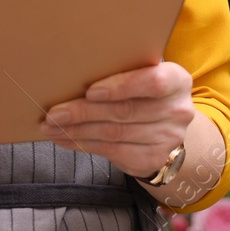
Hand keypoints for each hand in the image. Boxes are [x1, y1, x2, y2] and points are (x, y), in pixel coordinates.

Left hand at [40, 61, 194, 178]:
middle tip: (55, 112)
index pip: (152, 83)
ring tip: (52, 126)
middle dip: (84, 112)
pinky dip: (84, 144)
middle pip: (125, 111)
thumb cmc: (145, 93)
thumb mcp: (144, 75)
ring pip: (114, 133)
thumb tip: (73, 72)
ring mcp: (168, 138)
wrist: (168, 129)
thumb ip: (124, 72)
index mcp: (177, 80)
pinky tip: (65, 139)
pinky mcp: (153, 159)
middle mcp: (177, 110)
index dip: (121, 87)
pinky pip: (112, 151)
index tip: (90, 91)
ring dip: (77, 130)